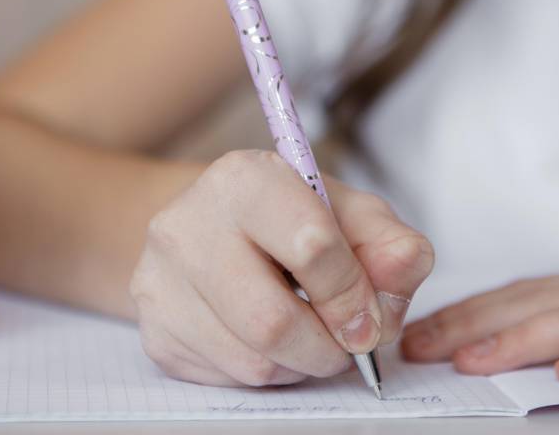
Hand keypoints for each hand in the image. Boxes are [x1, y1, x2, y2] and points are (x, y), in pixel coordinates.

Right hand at [130, 150, 433, 386]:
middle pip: (272, 321)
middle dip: (327, 348)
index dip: (353, 294)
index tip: (369, 315)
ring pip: (250, 361)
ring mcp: (160, 279)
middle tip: (347, 343)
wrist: (214, 226)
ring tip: (310, 336)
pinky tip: (271, 340)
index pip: (311, 245)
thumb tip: (404, 269)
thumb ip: (390, 241)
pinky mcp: (154, 329)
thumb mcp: (348, 213)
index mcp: (244, 179)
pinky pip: (226, 378)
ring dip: (300, 365)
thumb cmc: (289, 218)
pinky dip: (267, 372)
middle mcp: (187, 223)